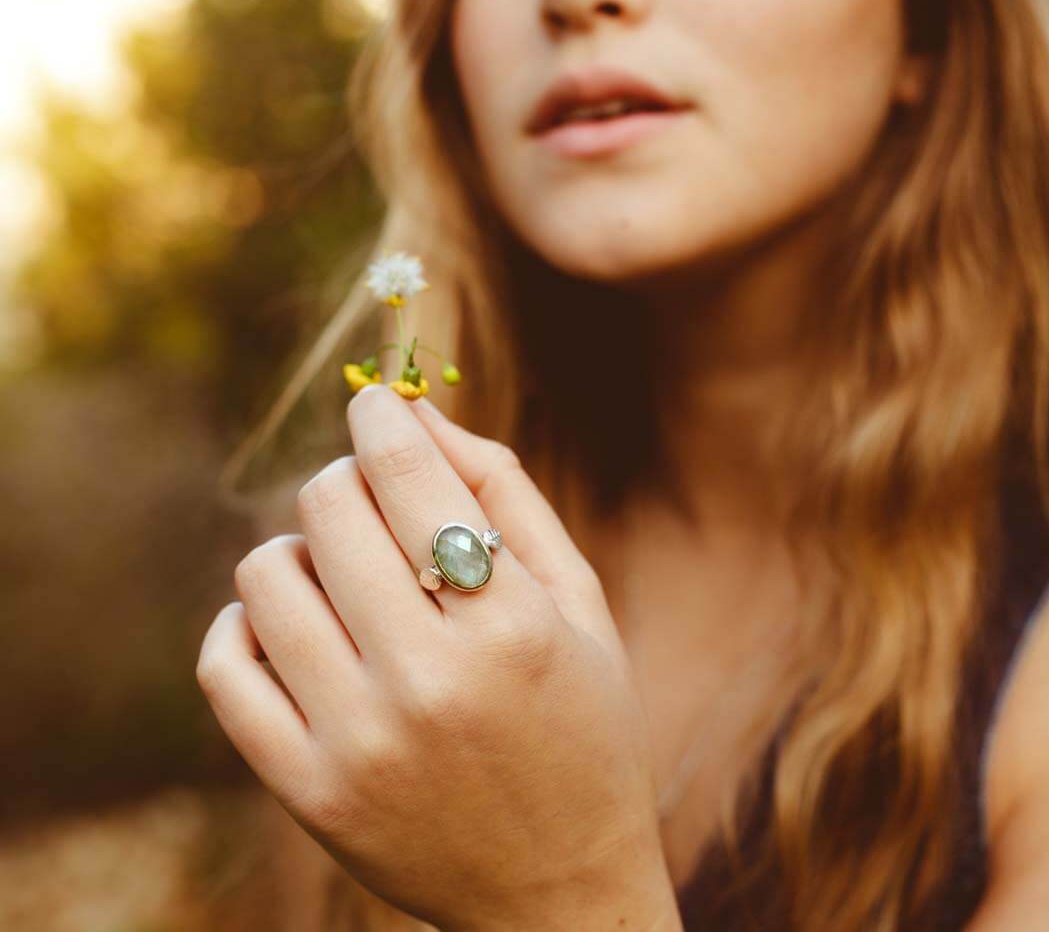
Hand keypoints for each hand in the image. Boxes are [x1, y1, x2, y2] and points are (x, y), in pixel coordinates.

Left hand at [196, 384, 680, 930]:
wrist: (559, 891)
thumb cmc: (583, 726)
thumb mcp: (580, 602)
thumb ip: (506, 494)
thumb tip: (418, 416)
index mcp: (511, 627)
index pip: (409, 477)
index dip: (382, 419)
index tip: (375, 406)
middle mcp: (428, 682)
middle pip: (329, 510)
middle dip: (348, 479)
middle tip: (373, 500)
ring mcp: (357, 743)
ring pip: (267, 576)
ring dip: (300, 548)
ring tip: (341, 572)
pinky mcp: (307, 792)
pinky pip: (225, 666)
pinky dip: (248, 624)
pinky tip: (297, 630)